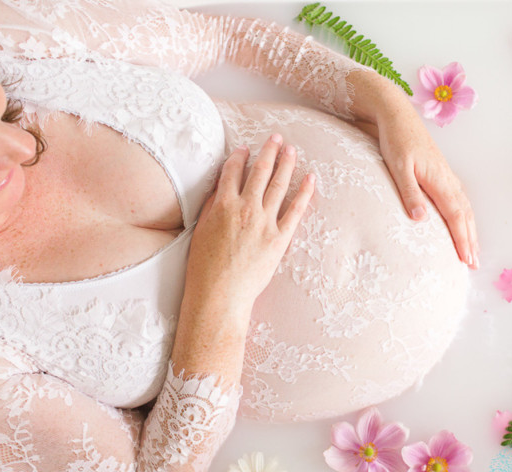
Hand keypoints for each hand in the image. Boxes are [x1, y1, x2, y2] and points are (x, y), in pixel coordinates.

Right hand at [184, 134, 315, 311]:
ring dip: (286, 164)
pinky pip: (295, 210)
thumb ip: (212, 208)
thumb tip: (221, 191)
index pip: (232, 171)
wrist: (219, 294)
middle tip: (276, 137)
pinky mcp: (279, 238)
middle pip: (260, 171)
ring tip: (291, 149)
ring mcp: (264, 222)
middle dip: (268, 151)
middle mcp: (245, 208)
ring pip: (278, 185)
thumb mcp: (201, 231)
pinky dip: (304, 193)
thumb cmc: (204, 268)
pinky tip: (311, 178)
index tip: (245, 148)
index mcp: (222, 205)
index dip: (240, 156)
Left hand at [370, 96, 479, 269]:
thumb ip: (409, 193)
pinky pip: (459, 199)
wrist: (398, 115)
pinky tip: (462, 222)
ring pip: (465, 208)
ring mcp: (447, 176)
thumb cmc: (395, 140)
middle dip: (470, 240)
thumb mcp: (398, 167)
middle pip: (465, 215)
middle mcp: (448, 180)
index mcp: (439, 180)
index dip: (462, 239)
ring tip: (472, 250)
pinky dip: (465, 216)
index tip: (466, 259)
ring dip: (470, 230)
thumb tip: (420, 220)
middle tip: (473, 264)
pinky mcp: (442, 173)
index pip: (455, 216)